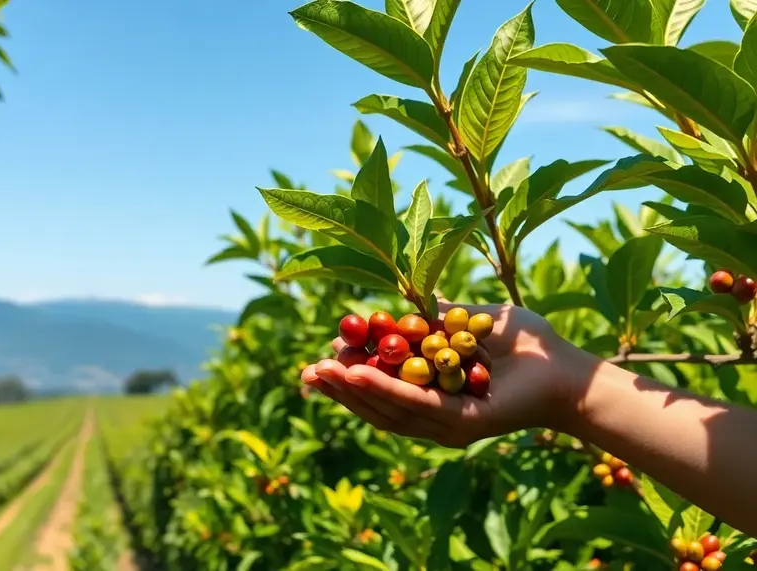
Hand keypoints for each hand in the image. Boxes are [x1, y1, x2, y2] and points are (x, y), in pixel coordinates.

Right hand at [300, 302, 592, 447]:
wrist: (568, 366)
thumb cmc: (528, 344)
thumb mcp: (471, 320)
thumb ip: (436, 317)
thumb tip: (400, 307)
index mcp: (434, 394)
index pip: (381, 389)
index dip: (348, 377)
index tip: (322, 358)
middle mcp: (436, 415)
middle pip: (376, 406)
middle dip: (338, 388)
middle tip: (305, 372)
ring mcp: (448, 423)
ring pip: (388, 409)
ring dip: (352, 390)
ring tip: (323, 372)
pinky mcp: (462, 424)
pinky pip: (415, 406)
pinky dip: (383, 390)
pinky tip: (357, 375)